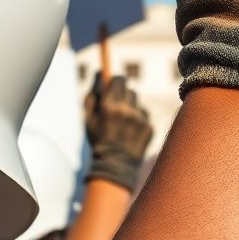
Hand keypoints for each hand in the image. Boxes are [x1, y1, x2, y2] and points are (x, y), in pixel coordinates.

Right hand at [85, 75, 153, 189]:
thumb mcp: (88, 118)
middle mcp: (127, 109)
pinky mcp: (150, 127)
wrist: (115, 166)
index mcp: (110, 106)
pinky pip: (145, 116)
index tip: (114, 83)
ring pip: (138, 103)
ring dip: (131, 107)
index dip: (116, 81)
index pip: (119, 79)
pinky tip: (131, 132)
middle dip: (123, 95)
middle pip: (130, 90)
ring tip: (123, 123)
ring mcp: (140, 118)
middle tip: (117, 105)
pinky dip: (139, 120)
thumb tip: (100, 73)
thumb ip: (93, 93)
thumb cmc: (98, 140)